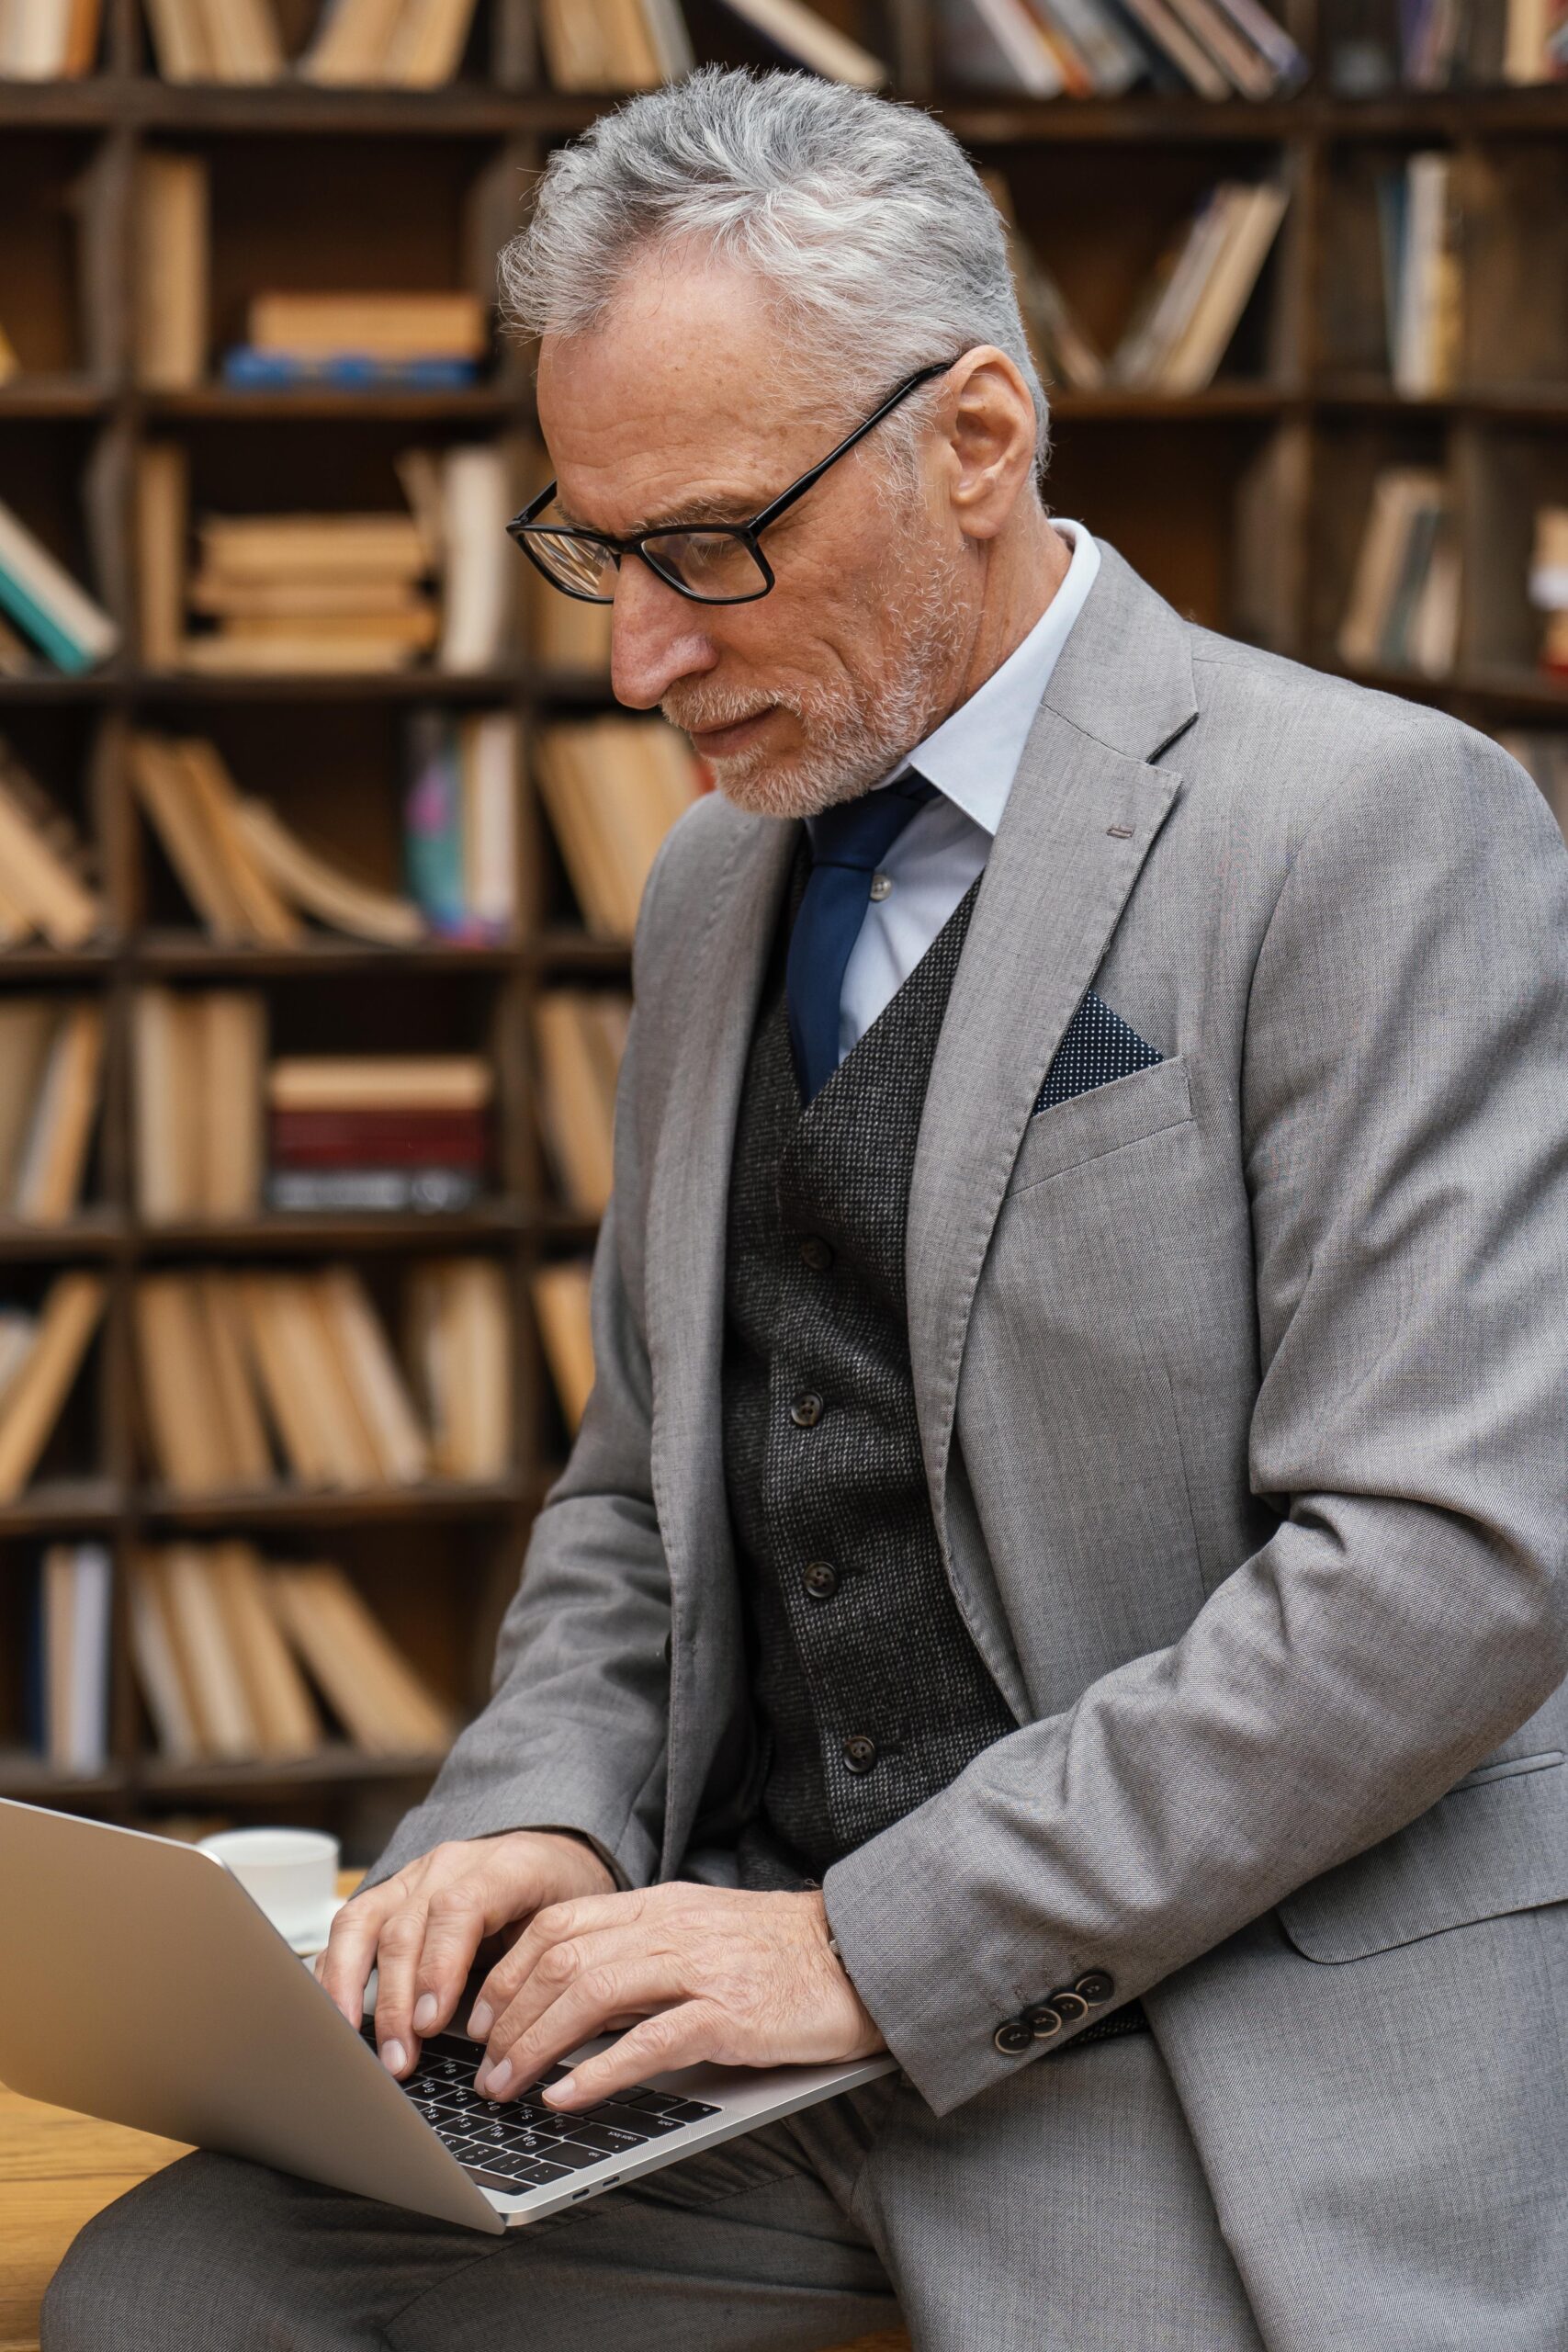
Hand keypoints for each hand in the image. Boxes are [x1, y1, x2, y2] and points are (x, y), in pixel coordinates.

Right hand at [314, 1830, 614, 2079]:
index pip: (459, 1909)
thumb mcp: (569, 1925)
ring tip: (352, 2042)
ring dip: (350, 1987)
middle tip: (398, 2059)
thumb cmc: (561, 1898)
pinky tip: (333, 2014)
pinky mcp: (388, 1896)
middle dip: (395, 2001)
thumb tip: (508, 2042)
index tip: (431, 2023)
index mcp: (502, 1867)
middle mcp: (447, 1866)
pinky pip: (348, 1928)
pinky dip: (334, 1971)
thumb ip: (538, 1968)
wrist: (549, 1855)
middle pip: (406, 1926)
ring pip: (362, 1922)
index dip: (439, 1966)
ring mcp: (412, 1878)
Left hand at [463, 1881, 884, 2111]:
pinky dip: (599, 2071)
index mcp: (660, 1905)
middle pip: (563, 1960)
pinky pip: (650, 2041)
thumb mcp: (702, 1933)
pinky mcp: (732, 2014)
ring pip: (593, 1994)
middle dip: (508, 2016)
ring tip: (509, 2086)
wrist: (862, 1954)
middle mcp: (672, 1927)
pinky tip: (568, 2097)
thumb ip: (642, 1952)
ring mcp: (701, 1967)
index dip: (508, 1971)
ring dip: (537, 2044)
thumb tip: (573, 1996)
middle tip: (482, 2067)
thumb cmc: (782, 1954)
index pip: (560, 1924)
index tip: (479, 2015)